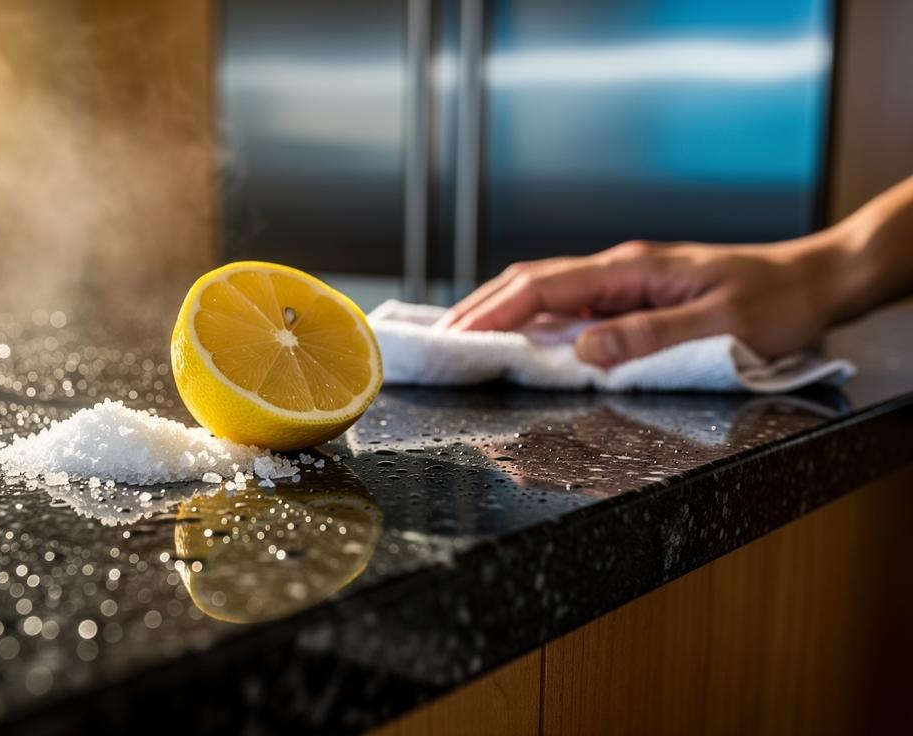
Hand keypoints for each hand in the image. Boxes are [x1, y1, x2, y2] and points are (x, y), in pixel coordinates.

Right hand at [438, 236, 851, 366]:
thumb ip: (648, 336)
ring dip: (501, 311)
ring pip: (546, 290)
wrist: (815, 282)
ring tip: (464, 338)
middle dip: (481, 307)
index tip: (459, 337)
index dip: (495, 312)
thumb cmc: (775, 303)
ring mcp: (625, 281)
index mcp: (632, 269)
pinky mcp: (633, 296)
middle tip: (441, 340)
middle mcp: (620, 270)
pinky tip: (520, 337)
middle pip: (532, 281)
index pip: (545, 288)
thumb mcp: (720, 325)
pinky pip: (570, 305)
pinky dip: (532, 319)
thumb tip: (580, 352)